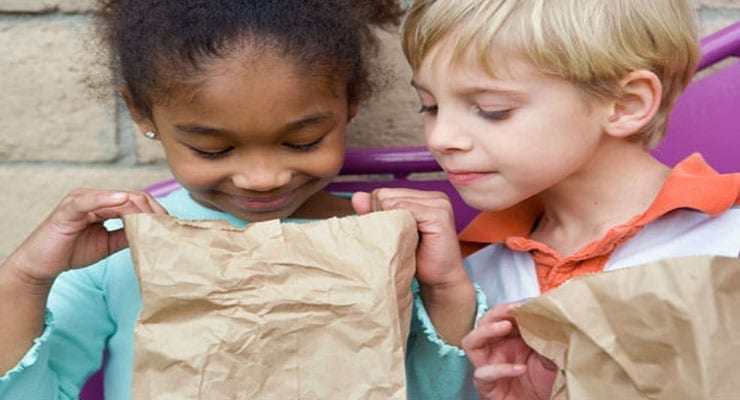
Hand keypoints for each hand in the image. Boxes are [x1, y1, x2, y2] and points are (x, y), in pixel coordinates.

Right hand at [5, 188, 167, 283]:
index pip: (138, 201)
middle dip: (153, 211)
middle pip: (133, 197)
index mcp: (106, 204)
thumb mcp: (109, 243)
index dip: (156, 212)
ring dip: (139, 209)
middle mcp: (96, 197)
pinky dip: (107, 198)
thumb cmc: (73, 251)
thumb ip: (128, 234)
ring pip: (118, 197)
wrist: (42, 265)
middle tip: (168, 225)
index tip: (171, 226)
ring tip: (154, 220)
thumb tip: (153, 233)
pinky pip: (89, 200)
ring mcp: (82, 200)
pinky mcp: (69, 208)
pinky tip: (123, 201)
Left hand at [352, 188, 475, 344]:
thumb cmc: (417, 260)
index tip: (392, 235)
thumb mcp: (392, 232)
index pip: (383, 193)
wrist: (440, 281)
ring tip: (405, 241)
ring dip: (391, 225)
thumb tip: (357, 197)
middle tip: (399, 240)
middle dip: (383, 219)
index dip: (379, 215)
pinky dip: (399, 227)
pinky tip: (410, 241)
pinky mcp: (439, 215)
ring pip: (391, 201)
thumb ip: (376, 211)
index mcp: (424, 197)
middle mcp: (434, 197)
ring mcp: (439, 204)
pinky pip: (403, 209)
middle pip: (384, 196)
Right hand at [462, 303, 556, 399]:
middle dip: (496, 313)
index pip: (502, 316)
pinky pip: (483, 374)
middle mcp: (496, 350)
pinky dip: (500, 369)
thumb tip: (550, 314)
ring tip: (505, 326)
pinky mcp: (486, 386)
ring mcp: (489, 367)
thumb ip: (547, 336)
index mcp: (510, 339)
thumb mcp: (551, 355)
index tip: (526, 303)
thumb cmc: (546, 384)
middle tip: (512, 309)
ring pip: (471, 343)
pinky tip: (519, 368)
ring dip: (486, 331)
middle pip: (483, 323)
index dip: (511, 307)